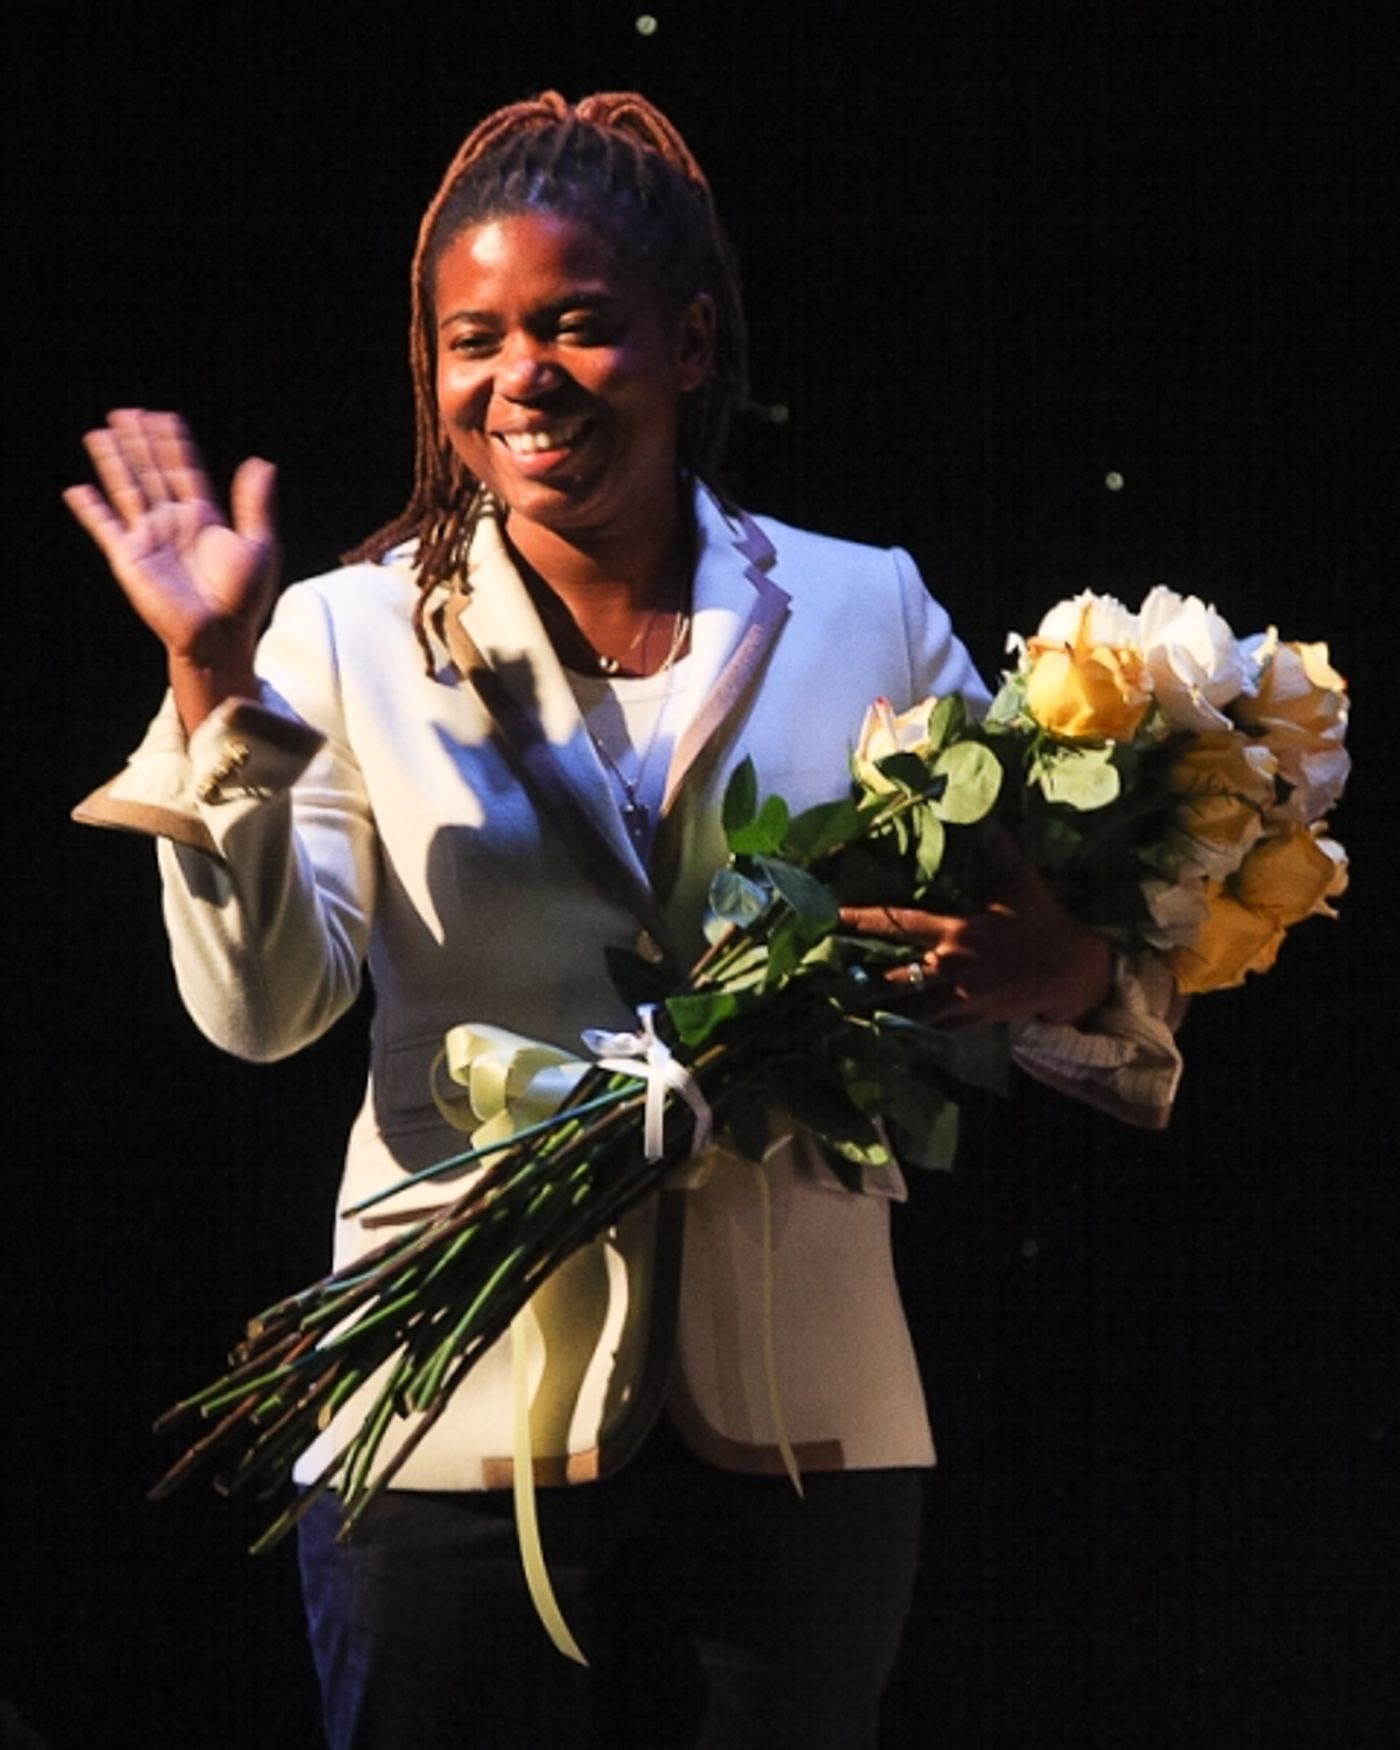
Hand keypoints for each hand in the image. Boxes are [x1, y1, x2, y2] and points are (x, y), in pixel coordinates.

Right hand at [64, 409, 278, 726]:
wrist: (219, 636)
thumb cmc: (243, 599)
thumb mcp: (258, 545)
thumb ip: (255, 503)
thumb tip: (263, 462)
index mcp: (204, 518)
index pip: (184, 470)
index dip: (173, 444)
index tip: (165, 417)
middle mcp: (173, 524)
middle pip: (152, 472)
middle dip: (139, 443)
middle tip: (126, 412)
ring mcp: (150, 539)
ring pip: (128, 490)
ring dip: (114, 463)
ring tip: (100, 433)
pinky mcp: (130, 558)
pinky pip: (106, 527)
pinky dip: (91, 509)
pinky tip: (78, 489)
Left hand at [839, 831, 1113, 1028]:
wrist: (1073, 974)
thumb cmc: (1044, 925)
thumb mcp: (1022, 885)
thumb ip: (999, 854)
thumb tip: (987, 819)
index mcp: (957, 931)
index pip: (901, 923)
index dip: (865, 920)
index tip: (834, 916)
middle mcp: (952, 967)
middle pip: (896, 979)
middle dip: (862, 983)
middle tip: (827, 983)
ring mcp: (961, 999)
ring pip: (910, 1011)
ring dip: (880, 1012)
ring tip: (847, 1013)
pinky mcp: (972, 1021)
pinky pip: (932, 1030)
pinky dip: (910, 1031)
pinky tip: (887, 1032)